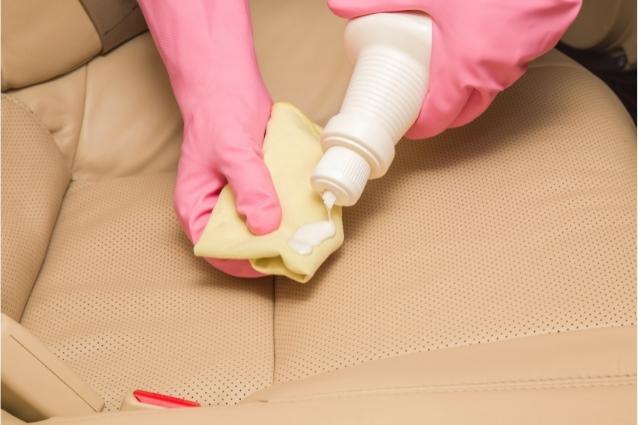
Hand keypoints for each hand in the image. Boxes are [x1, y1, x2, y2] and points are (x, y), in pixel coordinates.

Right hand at [139, 0, 280, 276]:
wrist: (227, 82)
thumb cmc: (221, 115)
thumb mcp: (236, 153)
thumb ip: (251, 190)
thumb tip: (265, 228)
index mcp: (195, 207)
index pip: (218, 250)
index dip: (247, 261)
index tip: (280, 259)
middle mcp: (213, 209)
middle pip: (240, 244)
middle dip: (269, 248)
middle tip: (301, 247)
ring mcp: (234, 199)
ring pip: (257, 229)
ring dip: (281, 232)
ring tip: (307, 233)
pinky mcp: (252, 188)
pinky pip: (269, 208)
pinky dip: (286, 212)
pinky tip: (306, 212)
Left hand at [328, 0, 581, 137]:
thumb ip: (380, 0)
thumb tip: (338, 5)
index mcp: (462, 71)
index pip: (438, 119)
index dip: (420, 127)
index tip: (408, 126)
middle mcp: (490, 76)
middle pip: (463, 114)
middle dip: (441, 115)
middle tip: (420, 104)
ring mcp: (514, 64)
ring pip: (485, 93)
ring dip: (464, 94)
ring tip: (442, 80)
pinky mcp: (531, 48)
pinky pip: (503, 73)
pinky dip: (485, 72)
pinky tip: (474, 51)